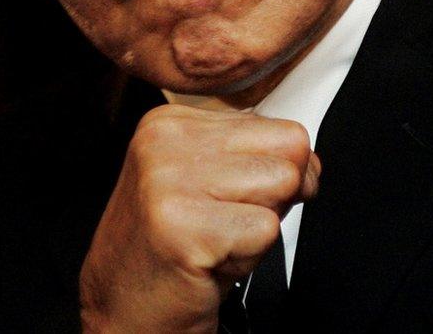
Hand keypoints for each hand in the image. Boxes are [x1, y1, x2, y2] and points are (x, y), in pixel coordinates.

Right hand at [78, 104, 320, 332]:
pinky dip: (249, 256)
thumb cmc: (171, 250)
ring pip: (283, 185)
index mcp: (172, 122)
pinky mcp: (182, 226)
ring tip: (218, 240)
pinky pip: (266, 230)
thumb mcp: (209, 182)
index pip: (281, 127)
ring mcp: (169, 180)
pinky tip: (209, 261)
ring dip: (261, 227)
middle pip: (290, 150)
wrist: (123, 311)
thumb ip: (254, 157)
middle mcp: (166, 141)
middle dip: (278, 196)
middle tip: (231, 224)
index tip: (246, 197)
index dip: (284, 169)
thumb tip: (309, 159)